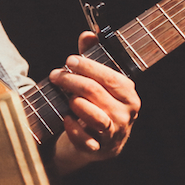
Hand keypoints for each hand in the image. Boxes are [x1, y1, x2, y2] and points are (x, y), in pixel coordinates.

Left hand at [48, 31, 140, 172]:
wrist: (94, 144)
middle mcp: (125, 115)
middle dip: (72, 81)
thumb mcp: (96, 81)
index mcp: (129, 95)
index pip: (110, 78)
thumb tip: (88, 34)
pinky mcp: (99, 150)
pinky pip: (86, 140)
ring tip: (67, 98)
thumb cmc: (95, 105)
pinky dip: (73, 129)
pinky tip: (65, 119)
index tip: (69, 60)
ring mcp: (113, 134)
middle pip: (96, 93)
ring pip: (94, 116)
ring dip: (75, 104)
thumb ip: (92, 56)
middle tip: (56, 76)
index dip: (88, 67)